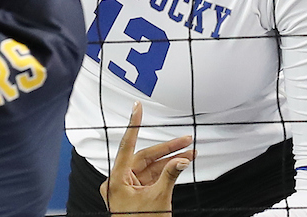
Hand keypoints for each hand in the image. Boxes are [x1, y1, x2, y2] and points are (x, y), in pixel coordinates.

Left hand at [100, 102, 194, 216]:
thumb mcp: (159, 199)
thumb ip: (170, 175)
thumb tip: (183, 158)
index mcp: (116, 180)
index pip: (127, 146)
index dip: (134, 124)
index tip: (137, 107)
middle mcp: (118, 181)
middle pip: (144, 157)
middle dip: (167, 149)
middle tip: (187, 140)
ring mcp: (126, 188)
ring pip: (149, 167)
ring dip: (169, 160)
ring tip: (190, 152)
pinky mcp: (134, 194)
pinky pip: (150, 177)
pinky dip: (165, 172)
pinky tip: (180, 164)